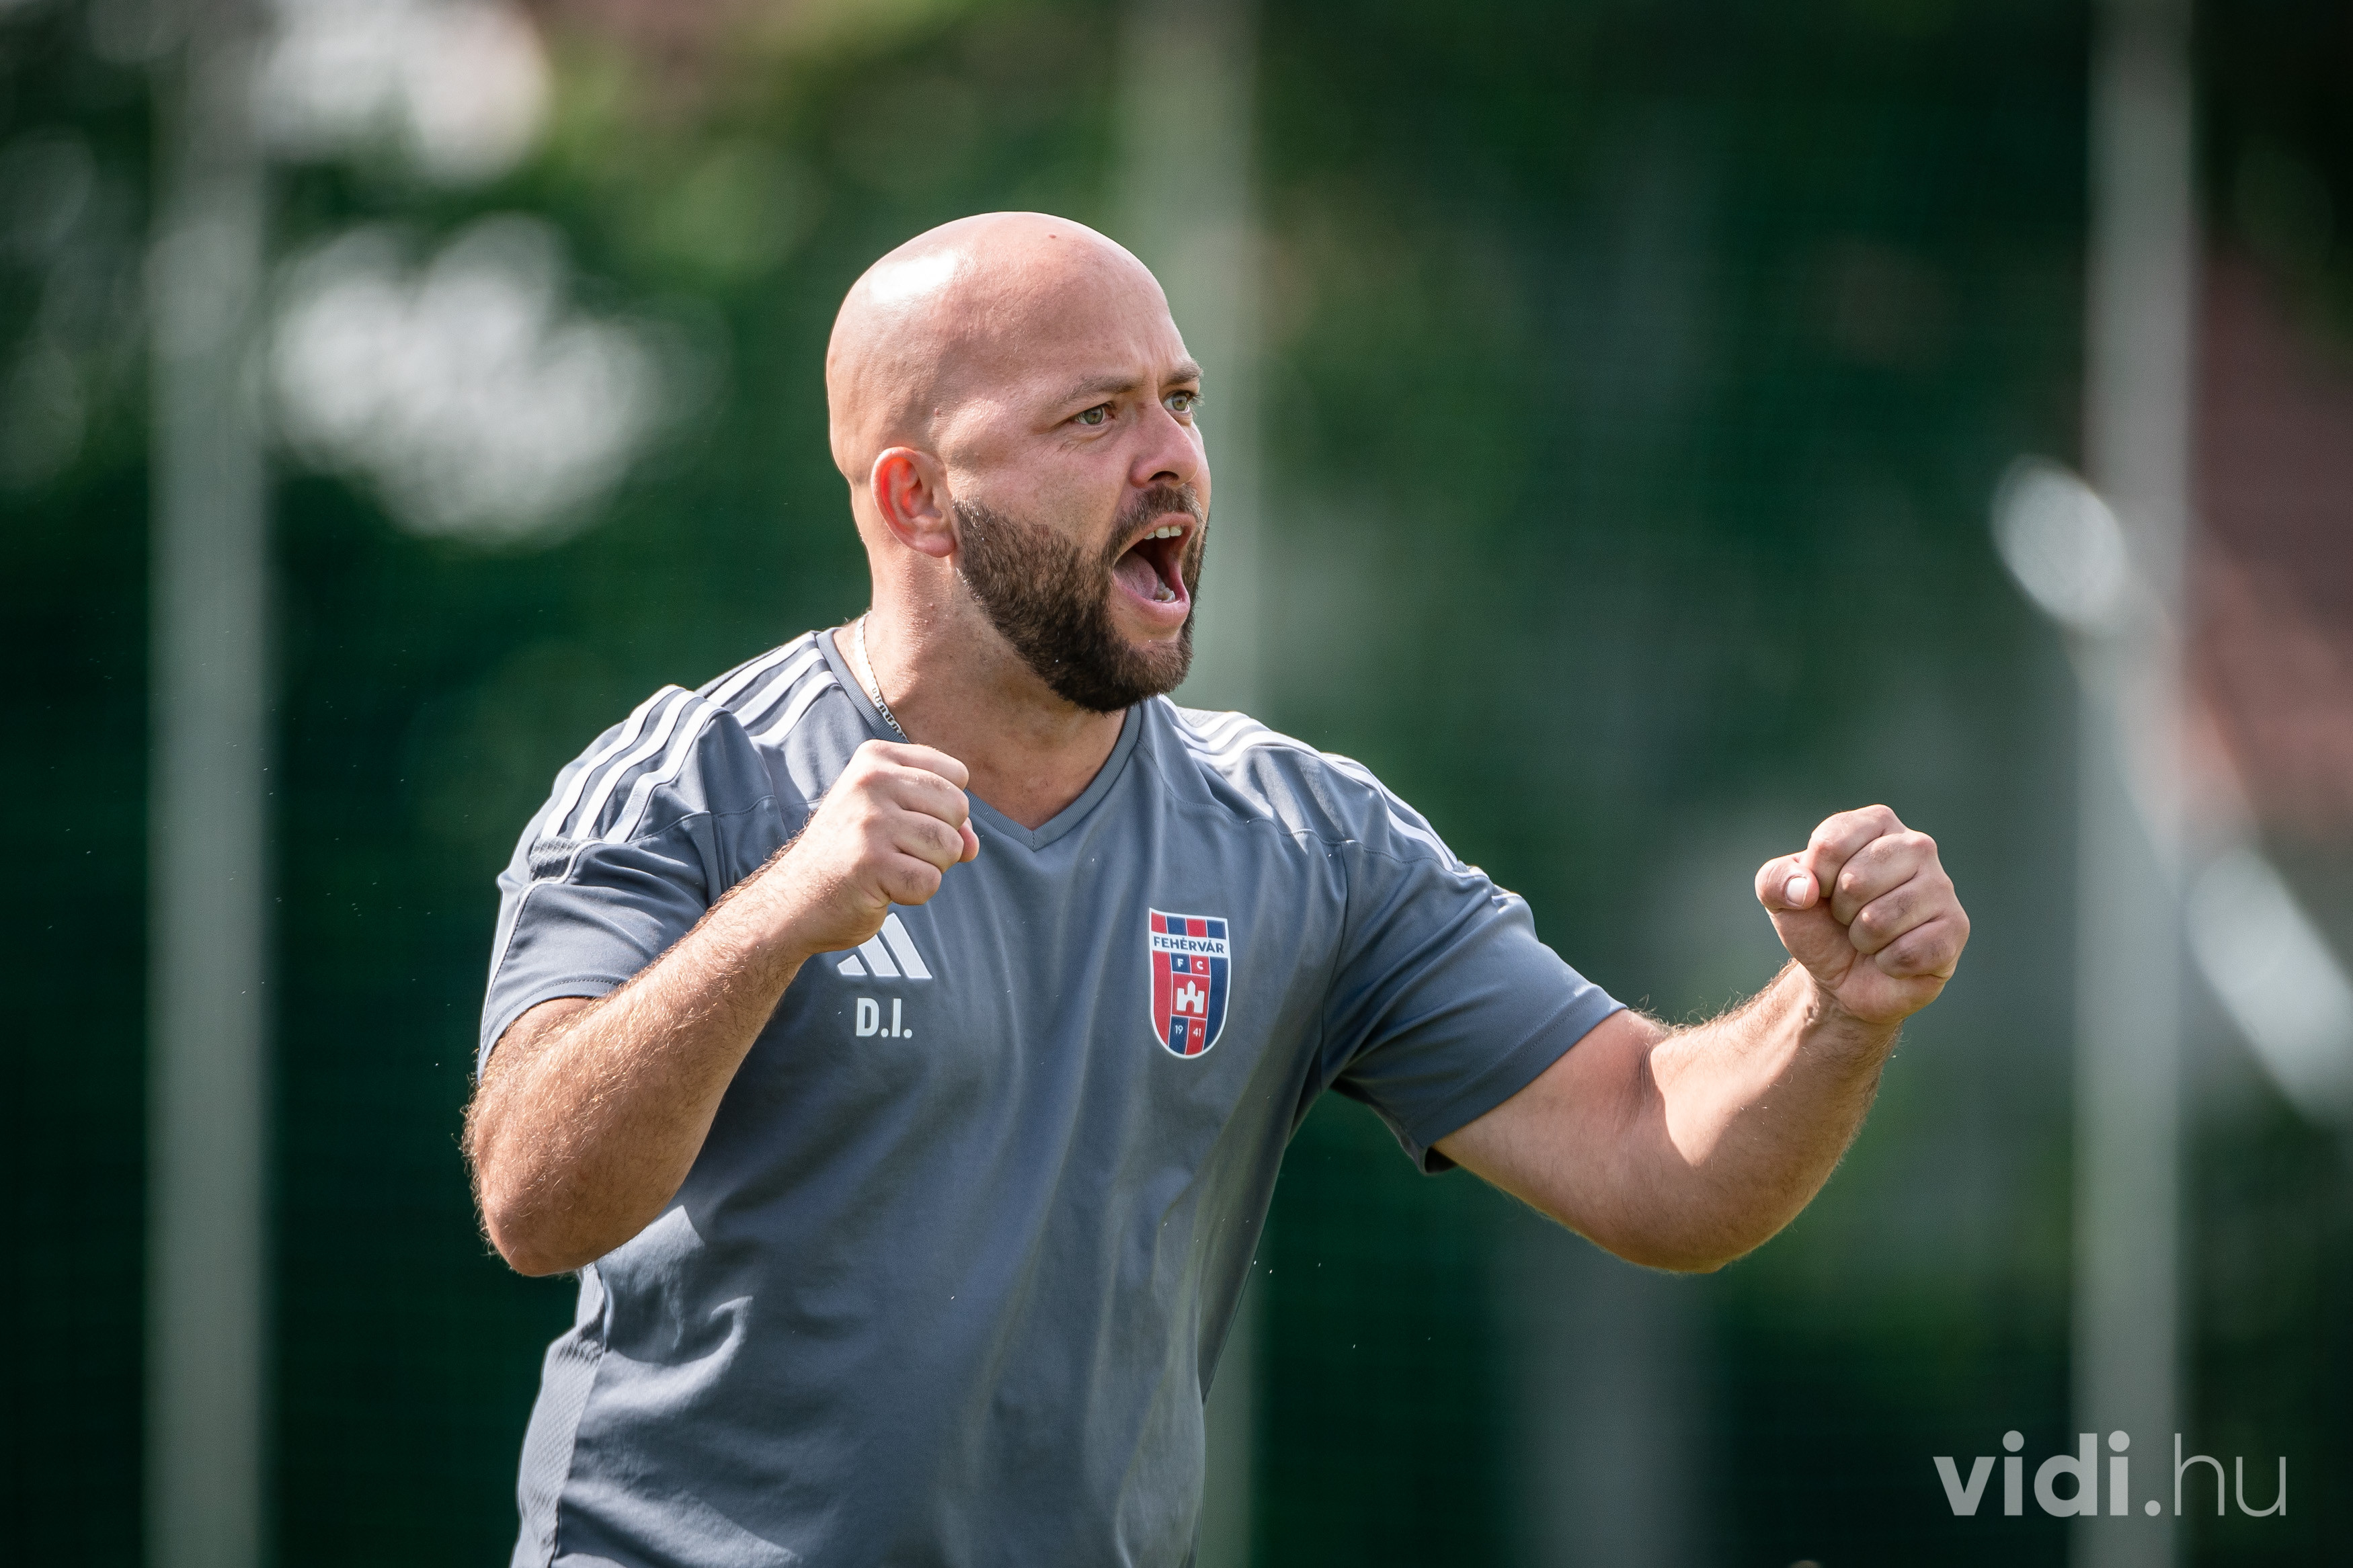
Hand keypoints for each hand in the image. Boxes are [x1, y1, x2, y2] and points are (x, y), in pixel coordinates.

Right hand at [759, 739, 978, 959]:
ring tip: (888, 869)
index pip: (956, 774)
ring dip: (928, 868)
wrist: (794, 900)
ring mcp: (869, 821)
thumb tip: (972, 844)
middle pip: (958, 808)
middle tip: (897, 852)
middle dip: (941, 840)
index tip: (906, 822)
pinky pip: (930, 881)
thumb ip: (940, 819)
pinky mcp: (871, 862)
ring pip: (949, 846)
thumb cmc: (849, 855)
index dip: (945, 809)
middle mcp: (871, 780)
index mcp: (876, 758)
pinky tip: (881, 888)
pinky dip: (914, 894)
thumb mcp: (891, 818)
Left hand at [1754, 805, 1967, 1027]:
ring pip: (1880, 919)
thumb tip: (1805, 889)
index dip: (1814, 879)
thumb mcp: (1781, 897)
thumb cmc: (1819, 923)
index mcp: (1876, 824)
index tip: (1821, 890)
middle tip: (1850, 917)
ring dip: (1863, 939)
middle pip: (1856, 880)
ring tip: (1870, 936)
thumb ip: (1776, 880)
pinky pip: (1908, 952)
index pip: (1831, 844)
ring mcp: (1942, 886)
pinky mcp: (1955, 928)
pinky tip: (1893, 957)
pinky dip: (1888, 963)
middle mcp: (1917, 846)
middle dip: (1841, 911)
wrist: (1843, 975)